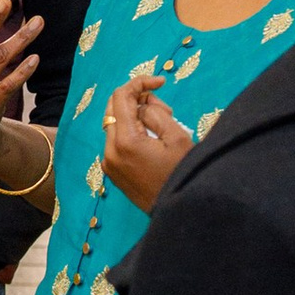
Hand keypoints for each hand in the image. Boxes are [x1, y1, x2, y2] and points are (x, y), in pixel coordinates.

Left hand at [102, 68, 193, 210]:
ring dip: (135, 116)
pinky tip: (153, 138)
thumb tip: (143, 104)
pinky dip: (131, 131)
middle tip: (165, 108)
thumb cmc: (184, 173)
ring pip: (115, 125)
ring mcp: (109, 163)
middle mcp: (110, 151)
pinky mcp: (113, 172)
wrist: (181, 213)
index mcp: (125, 141)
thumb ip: (156, 113)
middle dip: (137, 99)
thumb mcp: (177, 137)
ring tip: (164, 124)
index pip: (121, 97)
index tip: (161, 81)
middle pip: (114, 109)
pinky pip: (117, 141)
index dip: (140, 82)